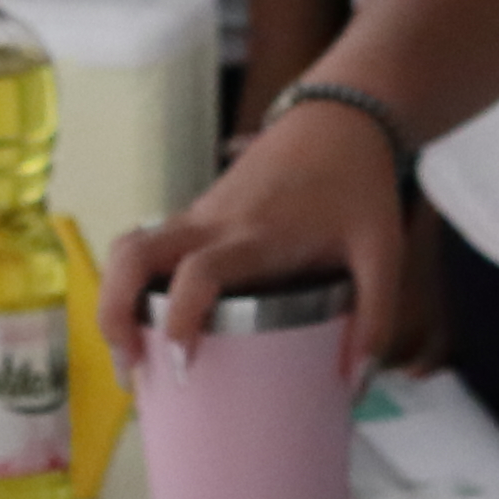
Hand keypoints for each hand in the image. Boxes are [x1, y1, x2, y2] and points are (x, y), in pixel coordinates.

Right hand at [101, 91, 414, 373]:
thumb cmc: (360, 183)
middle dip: (115, 314)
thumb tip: (353, 382)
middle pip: (133, 255)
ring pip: (129, 248)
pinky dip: (134, 284)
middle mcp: (214, 223)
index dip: (180, 317)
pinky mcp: (198, 213)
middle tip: (132, 369)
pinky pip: (148, 246)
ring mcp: (199, 215)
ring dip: (115, 297)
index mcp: (256, 234)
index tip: (181, 365)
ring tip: (132, 354)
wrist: (340, 116)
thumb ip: (376, 316)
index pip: (198, 272)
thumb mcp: (383, 250)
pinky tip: (154, 323)